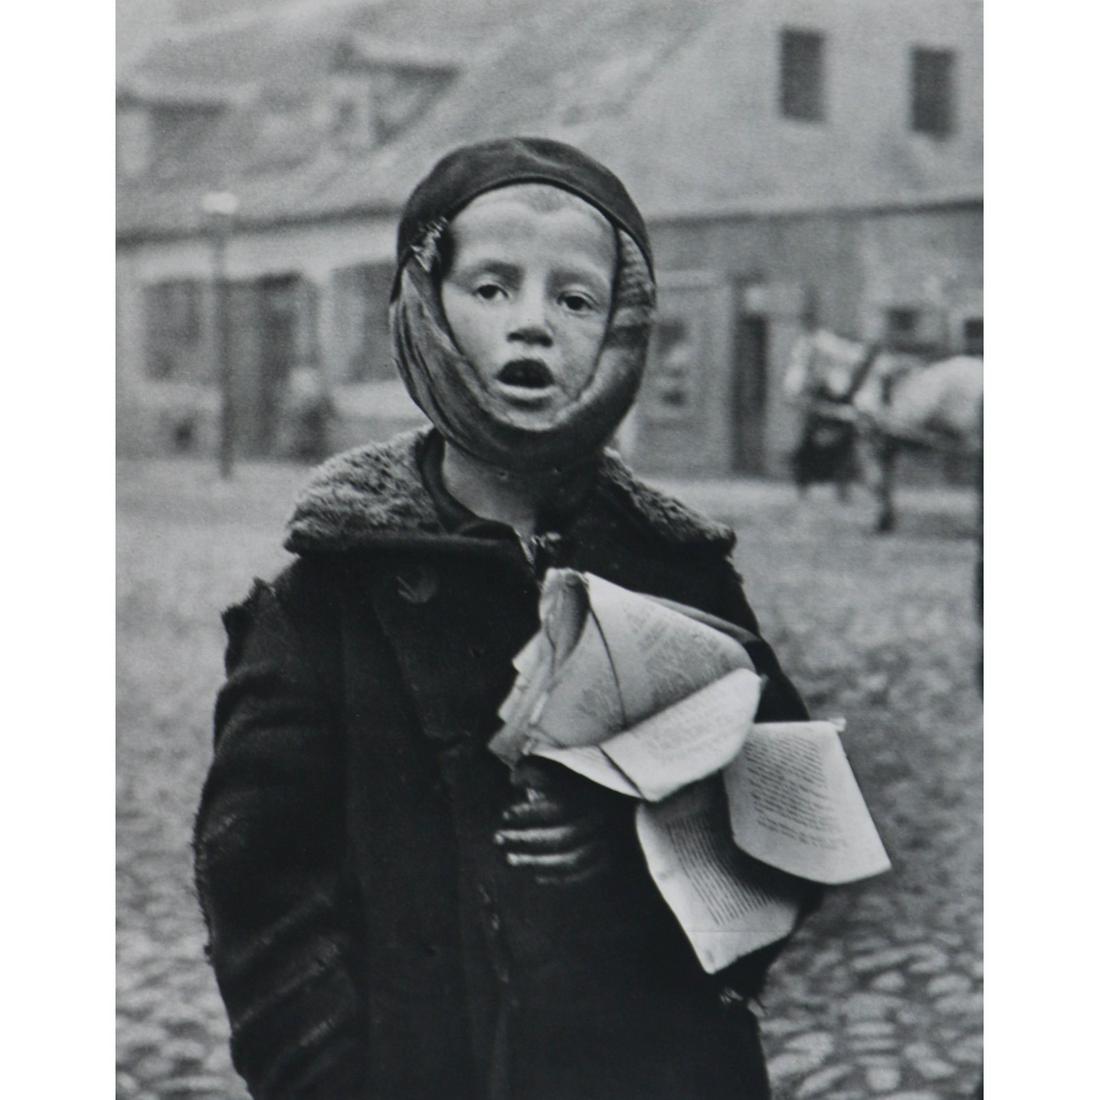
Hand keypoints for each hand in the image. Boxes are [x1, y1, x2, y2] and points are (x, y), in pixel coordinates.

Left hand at [494, 758, 631, 885]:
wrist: (624, 786)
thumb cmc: (584, 774)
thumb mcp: (562, 762)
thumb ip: (538, 766)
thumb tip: (514, 781)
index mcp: (594, 794)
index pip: (557, 808)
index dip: (528, 813)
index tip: (505, 813)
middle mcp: (603, 819)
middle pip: (561, 837)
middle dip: (525, 840)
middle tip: (498, 838)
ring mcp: (610, 840)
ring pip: (572, 860)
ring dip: (537, 863)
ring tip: (511, 859)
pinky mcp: (613, 855)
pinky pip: (585, 874)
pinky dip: (559, 878)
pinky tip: (537, 875)